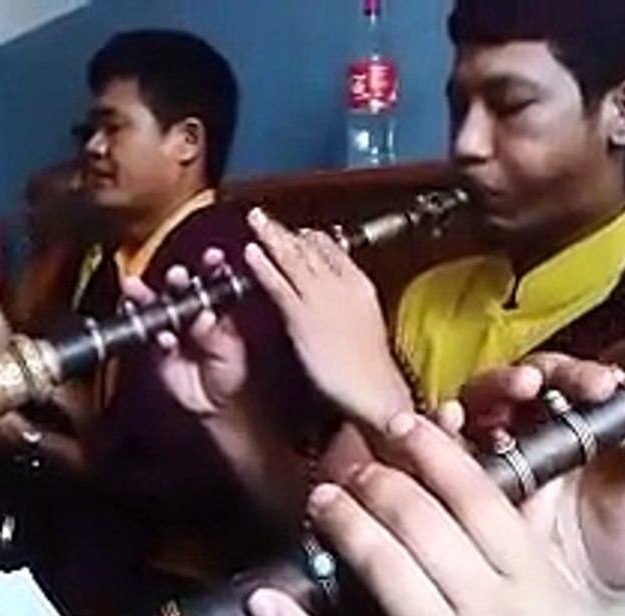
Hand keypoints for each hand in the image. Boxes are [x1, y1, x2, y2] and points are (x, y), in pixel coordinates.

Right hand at [119, 248, 247, 416]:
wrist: (217, 406)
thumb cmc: (231, 375)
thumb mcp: (231, 353)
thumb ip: (216, 335)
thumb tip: (204, 317)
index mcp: (216, 307)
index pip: (213, 280)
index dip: (212, 266)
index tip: (213, 257)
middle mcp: (191, 313)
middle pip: (180, 288)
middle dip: (177, 279)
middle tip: (177, 275)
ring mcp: (171, 329)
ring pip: (156, 307)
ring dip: (146, 297)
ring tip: (138, 290)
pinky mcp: (155, 349)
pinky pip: (149, 338)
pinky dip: (154, 336)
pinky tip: (162, 338)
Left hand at [244, 208, 411, 430]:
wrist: (374, 391)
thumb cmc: (371, 371)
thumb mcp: (365, 329)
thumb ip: (349, 308)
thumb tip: (339, 302)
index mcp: (360, 287)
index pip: (334, 250)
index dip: (312, 239)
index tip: (298, 232)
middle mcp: (341, 284)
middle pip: (311, 248)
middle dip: (288, 231)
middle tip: (265, 215)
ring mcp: (321, 298)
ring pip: (293, 258)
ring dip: (271, 236)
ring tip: (254, 219)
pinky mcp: (302, 316)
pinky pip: (279, 284)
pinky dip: (263, 266)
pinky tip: (250, 253)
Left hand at [247, 412, 624, 615]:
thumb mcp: (574, 607)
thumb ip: (542, 541)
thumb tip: (519, 477)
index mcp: (533, 581)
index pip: (474, 495)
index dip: (430, 451)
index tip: (401, 424)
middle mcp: (489, 612)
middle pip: (421, 521)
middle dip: (380, 482)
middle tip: (358, 467)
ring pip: (384, 568)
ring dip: (345, 522)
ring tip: (323, 499)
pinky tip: (263, 601)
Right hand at [458, 332, 624, 591]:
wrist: (576, 598)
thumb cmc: (619, 545)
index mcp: (597, 414)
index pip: (613, 366)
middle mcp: (544, 415)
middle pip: (546, 371)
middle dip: (569, 371)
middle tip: (596, 383)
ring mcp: (500, 434)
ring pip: (493, 390)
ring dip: (504, 383)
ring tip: (524, 387)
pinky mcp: (462, 461)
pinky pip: (447, 433)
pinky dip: (448, 419)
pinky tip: (457, 418)